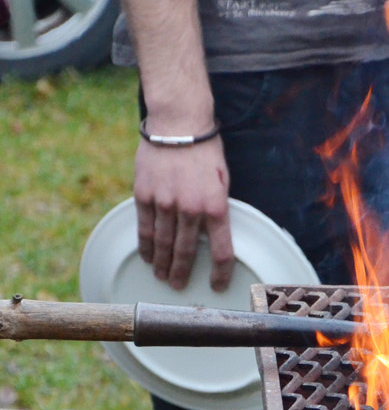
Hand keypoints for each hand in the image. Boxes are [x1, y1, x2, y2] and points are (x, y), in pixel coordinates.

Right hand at [133, 133, 233, 291]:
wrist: (178, 124)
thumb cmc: (205, 150)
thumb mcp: (224, 180)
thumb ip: (217, 206)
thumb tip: (213, 231)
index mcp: (216, 207)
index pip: (222, 251)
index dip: (221, 273)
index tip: (219, 285)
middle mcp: (190, 209)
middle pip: (186, 252)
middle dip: (182, 273)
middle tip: (178, 285)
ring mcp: (164, 203)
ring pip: (162, 243)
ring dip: (162, 263)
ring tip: (161, 276)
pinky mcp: (144, 195)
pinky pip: (144, 227)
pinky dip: (145, 244)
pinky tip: (146, 256)